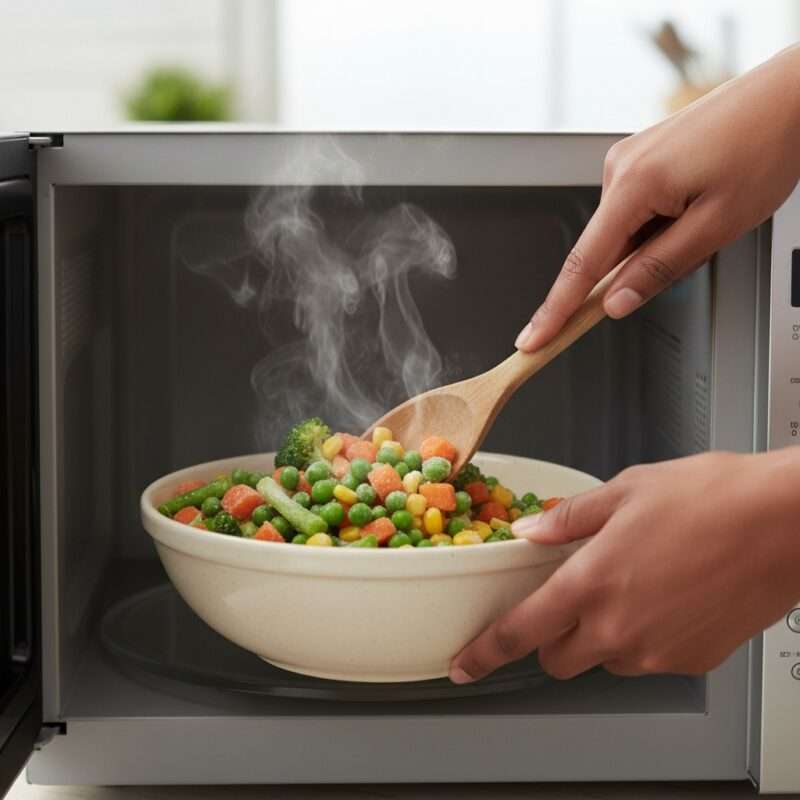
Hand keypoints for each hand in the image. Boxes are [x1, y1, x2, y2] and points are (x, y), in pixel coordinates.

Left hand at [449, 449, 799, 682]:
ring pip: (605, 660)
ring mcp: (658, 651)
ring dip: (602, 635)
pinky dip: (645, 637)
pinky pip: (649, 659)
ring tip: (634, 585)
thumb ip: (568, 519)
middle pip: (558, 659)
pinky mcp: (693, 661)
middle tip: (571, 600)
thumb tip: (530, 531)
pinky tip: (668, 596)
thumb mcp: (626, 490)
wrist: (786, 523)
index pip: (520, 631)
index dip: (485, 652)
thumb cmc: (712, 498)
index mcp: (592, 582)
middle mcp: (619, 627)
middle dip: (553, 636)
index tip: (464, 664)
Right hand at [516, 44, 799, 351]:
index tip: (534, 339)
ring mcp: (628, 159)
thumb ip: (659, 269)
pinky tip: (696, 204)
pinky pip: (636, 208)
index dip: (556, 310)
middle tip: (695, 247)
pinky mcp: (641, 157)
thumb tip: (615, 302)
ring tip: (708, 215)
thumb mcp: (716, 226)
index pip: (582, 265)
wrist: (789, 95)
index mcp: (634, 184)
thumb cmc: (764, 147)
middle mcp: (619, 167)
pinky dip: (659, 222)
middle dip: (639, 265)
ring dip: (657, 241)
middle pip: (606, 248)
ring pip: (626, 231)